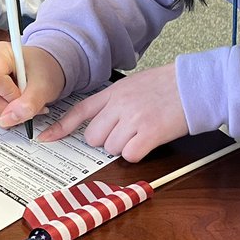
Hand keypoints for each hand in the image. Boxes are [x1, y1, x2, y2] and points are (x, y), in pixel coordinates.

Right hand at [0, 42, 64, 128]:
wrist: (47, 69)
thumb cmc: (45, 69)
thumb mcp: (44, 86)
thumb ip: (29, 103)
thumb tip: (6, 120)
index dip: (8, 94)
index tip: (24, 94)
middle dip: (3, 108)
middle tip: (22, 103)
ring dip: (4, 114)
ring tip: (22, 104)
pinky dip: (2, 115)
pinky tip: (15, 106)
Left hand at [38, 64, 187, 161]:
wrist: (194, 84)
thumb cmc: (167, 86)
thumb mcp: (133, 85)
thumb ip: (114, 101)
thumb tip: (100, 121)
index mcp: (113, 92)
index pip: (79, 111)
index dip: (61, 127)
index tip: (45, 138)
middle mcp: (119, 104)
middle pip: (93, 137)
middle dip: (106, 140)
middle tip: (126, 132)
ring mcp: (134, 118)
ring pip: (111, 148)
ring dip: (124, 146)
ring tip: (142, 132)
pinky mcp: (149, 133)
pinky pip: (130, 155)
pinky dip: (138, 153)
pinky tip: (149, 140)